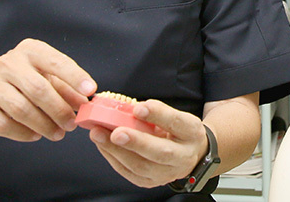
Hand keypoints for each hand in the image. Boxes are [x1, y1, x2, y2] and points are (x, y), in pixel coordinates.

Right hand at [0, 38, 96, 142]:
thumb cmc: (22, 82)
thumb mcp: (45, 78)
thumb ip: (66, 88)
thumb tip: (85, 102)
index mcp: (29, 50)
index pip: (55, 61)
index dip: (74, 76)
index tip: (90, 91)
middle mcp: (8, 63)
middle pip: (38, 89)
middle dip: (59, 110)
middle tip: (72, 125)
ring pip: (21, 109)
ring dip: (43, 125)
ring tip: (58, 134)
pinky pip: (3, 124)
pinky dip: (23, 133)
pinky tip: (35, 136)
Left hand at [88, 99, 208, 187]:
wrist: (189, 154)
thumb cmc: (177, 130)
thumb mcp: (175, 115)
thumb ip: (156, 112)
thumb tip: (128, 107)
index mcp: (191, 133)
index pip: (176, 123)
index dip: (158, 115)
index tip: (138, 108)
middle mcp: (183, 156)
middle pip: (160, 152)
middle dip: (136, 142)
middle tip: (116, 132)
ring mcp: (167, 173)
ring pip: (141, 167)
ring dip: (116, 151)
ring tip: (99, 135)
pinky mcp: (151, 182)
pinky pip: (130, 173)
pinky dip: (113, 158)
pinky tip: (102, 145)